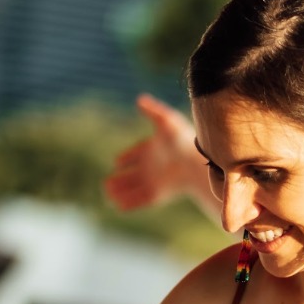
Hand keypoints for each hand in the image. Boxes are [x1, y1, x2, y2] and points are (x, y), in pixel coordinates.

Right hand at [104, 94, 207, 211]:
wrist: (195, 164)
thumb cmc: (182, 141)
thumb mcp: (167, 121)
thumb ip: (153, 111)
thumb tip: (140, 99)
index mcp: (152, 150)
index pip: (136, 155)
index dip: (126, 158)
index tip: (116, 162)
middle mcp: (151, 167)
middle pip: (132, 175)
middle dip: (120, 179)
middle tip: (107, 184)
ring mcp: (152, 181)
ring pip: (133, 188)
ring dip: (120, 191)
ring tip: (107, 193)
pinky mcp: (155, 195)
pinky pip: (138, 201)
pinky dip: (127, 203)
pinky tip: (117, 204)